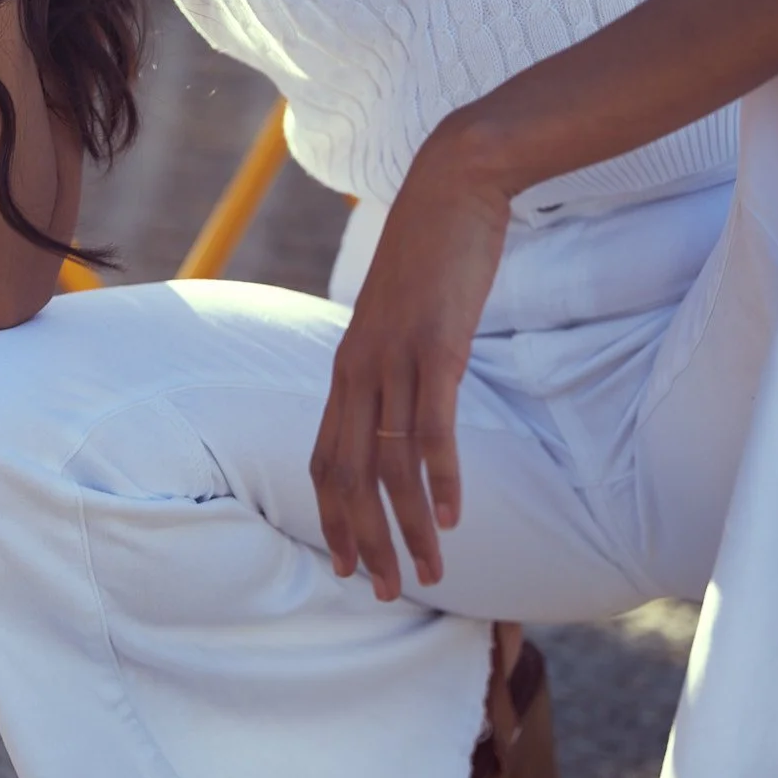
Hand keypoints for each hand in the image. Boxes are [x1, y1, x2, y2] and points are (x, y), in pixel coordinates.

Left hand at [310, 123, 510, 599]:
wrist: (452, 184)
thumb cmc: (431, 251)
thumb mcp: (401, 315)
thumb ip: (395, 359)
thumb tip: (404, 399)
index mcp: (348, 365)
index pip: (324, 458)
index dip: (332, 517)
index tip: (346, 566)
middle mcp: (359, 367)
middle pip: (347, 474)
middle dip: (365, 540)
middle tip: (386, 594)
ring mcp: (395, 357)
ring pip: (390, 462)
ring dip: (408, 525)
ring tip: (430, 574)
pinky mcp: (436, 345)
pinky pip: (432, 425)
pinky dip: (439, 476)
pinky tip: (453, 515)